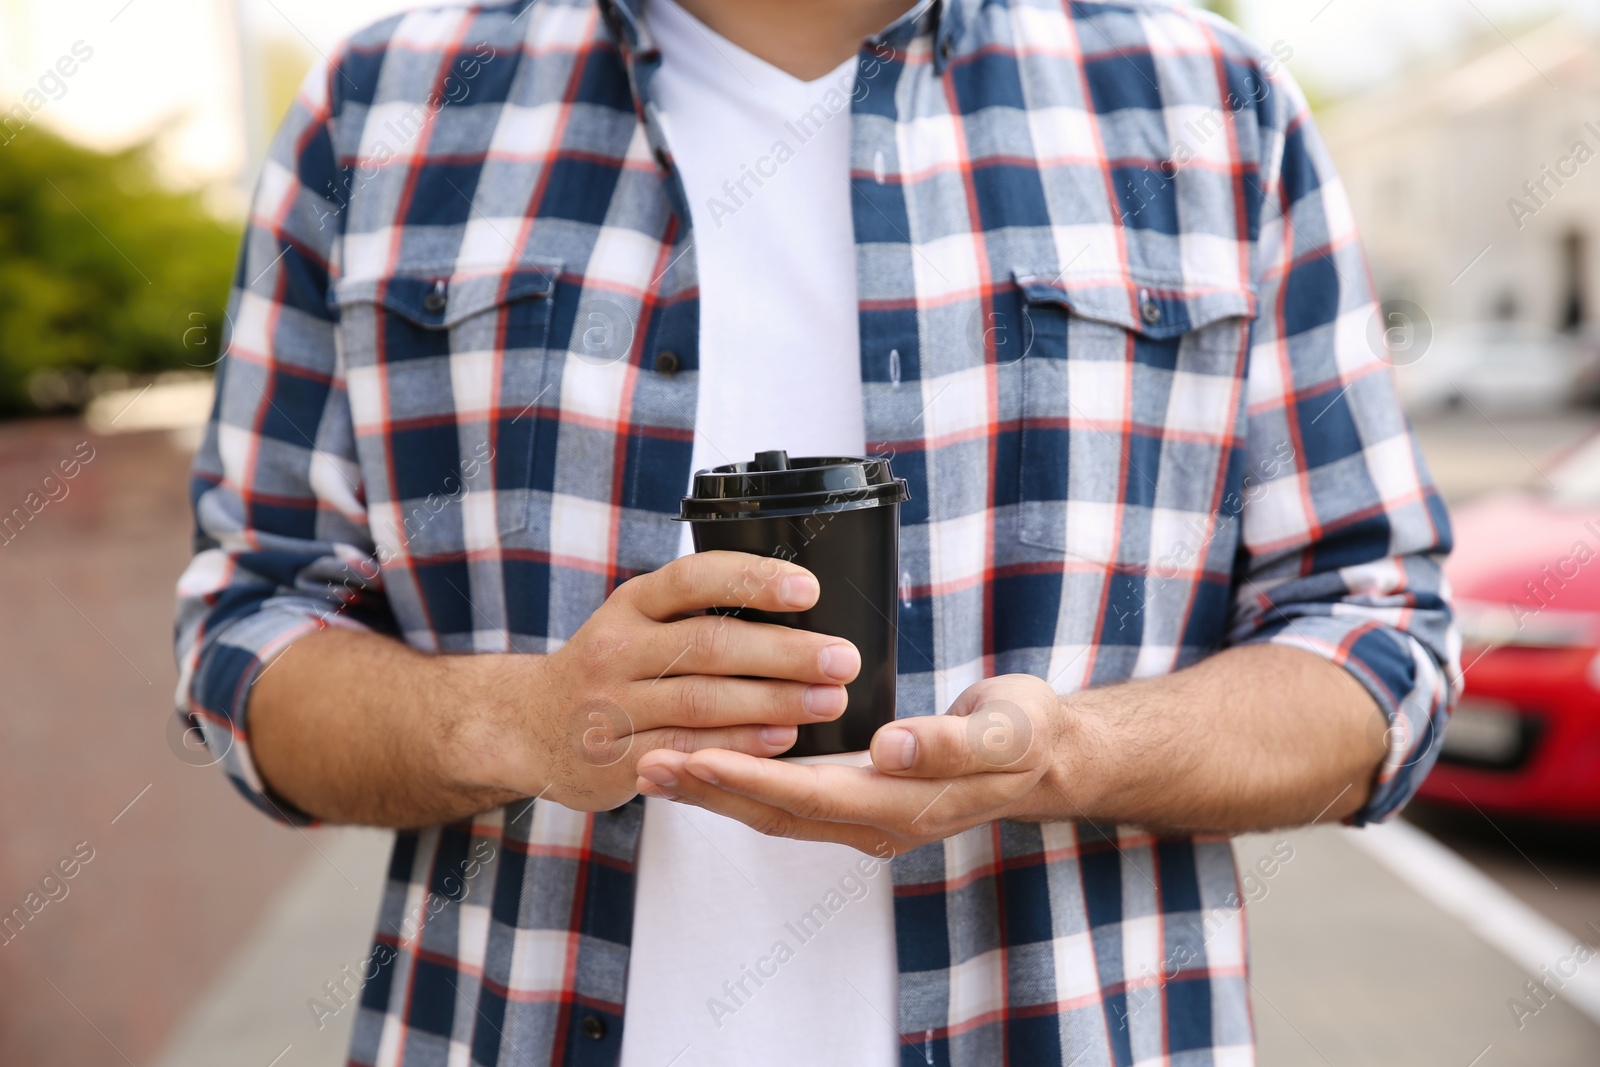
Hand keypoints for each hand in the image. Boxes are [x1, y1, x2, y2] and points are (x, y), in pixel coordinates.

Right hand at [448, 551, 860, 811]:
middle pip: (708, 645)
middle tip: (840, 659)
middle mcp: (616, 649)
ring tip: (829, 701)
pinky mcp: (614, 759)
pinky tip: (783, 740)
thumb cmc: (614, 668)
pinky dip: (739, 747)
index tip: (808, 590)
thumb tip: (802, 607)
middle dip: (783, 652)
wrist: (528, 726)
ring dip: (773, 702)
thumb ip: (700, 613)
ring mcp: (611, 706)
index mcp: (632, 604)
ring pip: (701, 702)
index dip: (752, 581)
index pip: (693, 578)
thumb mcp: (640, 623)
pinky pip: (686, 751)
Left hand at [632, 674, 1070, 853]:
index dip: (748, 777)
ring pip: (775, 810)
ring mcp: (866, 817)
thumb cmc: (1024, 733)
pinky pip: (790, 799)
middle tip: (646, 764)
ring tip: (657, 767)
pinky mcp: (860, 800)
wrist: (1045, 757)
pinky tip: (712, 762)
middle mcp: (876, 822)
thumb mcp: (1004, 730)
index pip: (808, 795)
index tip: (693, 755)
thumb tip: (890, 748)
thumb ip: (948, 742)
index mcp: (904, 804)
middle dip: (708, 790)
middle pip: (775, 812)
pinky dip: (744, 782)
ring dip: (715, 790)